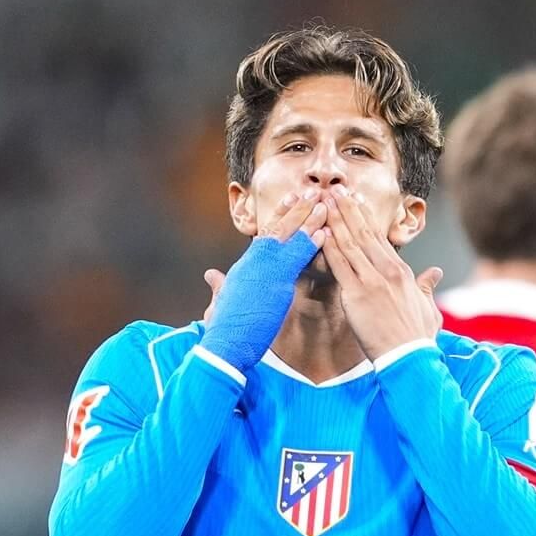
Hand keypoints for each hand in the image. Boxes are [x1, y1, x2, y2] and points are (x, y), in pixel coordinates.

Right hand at [196, 191, 327, 371]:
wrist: (225, 343)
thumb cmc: (224, 327)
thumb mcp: (221, 301)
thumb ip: (219, 285)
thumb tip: (210, 275)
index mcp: (245, 265)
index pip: (266, 235)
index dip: (279, 216)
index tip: (291, 200)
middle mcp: (254, 261)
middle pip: (277, 228)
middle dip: (295, 209)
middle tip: (310, 192)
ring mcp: (264, 267)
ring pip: (288, 236)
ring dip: (307, 218)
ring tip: (323, 202)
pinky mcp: (275, 280)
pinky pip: (298, 256)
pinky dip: (311, 242)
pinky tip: (324, 230)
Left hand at [317, 189, 441, 360]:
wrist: (409, 357)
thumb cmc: (417, 338)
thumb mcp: (429, 308)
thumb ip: (427, 287)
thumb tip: (435, 273)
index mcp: (402, 272)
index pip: (379, 238)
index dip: (364, 218)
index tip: (355, 202)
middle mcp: (387, 270)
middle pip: (364, 233)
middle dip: (348, 209)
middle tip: (335, 190)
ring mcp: (371, 280)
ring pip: (350, 243)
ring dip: (336, 220)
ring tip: (325, 201)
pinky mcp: (356, 294)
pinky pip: (339, 264)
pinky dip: (328, 245)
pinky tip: (319, 231)